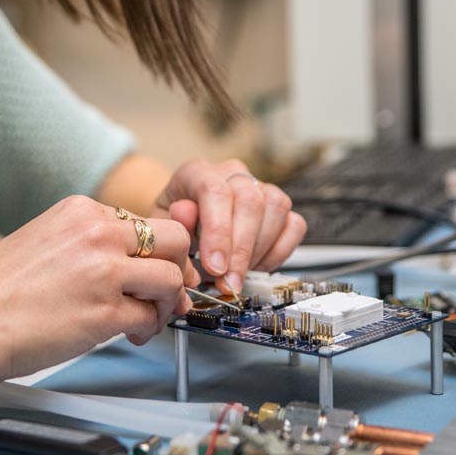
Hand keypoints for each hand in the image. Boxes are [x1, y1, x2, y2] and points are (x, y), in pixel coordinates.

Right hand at [0, 195, 194, 383]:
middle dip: (176, 268)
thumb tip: (123, 260)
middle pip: (175, 238)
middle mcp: (97, 232)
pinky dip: (148, 328)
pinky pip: (151, 316)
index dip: (152, 251)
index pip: (143, 221)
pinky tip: (130, 334)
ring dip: (166, 303)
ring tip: (146, 318)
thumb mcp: (44, 240)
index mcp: (81, 210)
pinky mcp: (104, 311)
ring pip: (172, 277)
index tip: (147, 270)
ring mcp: (104, 270)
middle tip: (164, 291)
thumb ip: (86, 243)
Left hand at [151, 159, 306, 294]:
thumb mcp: (161, 230)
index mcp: (197, 172)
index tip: (215, 266)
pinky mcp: (280, 206)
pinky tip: (257, 267)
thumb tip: (186, 233)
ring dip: (259, 251)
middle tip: (229, 283)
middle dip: (241, 250)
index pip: (215, 191)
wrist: (183, 220)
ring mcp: (260, 186)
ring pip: (276, 208)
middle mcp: (232, 173)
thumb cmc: (173, 225)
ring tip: (239, 274)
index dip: (218, 231)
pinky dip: (279, 252)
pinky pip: (294, 224)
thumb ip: (174, 233)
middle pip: (251, 201)